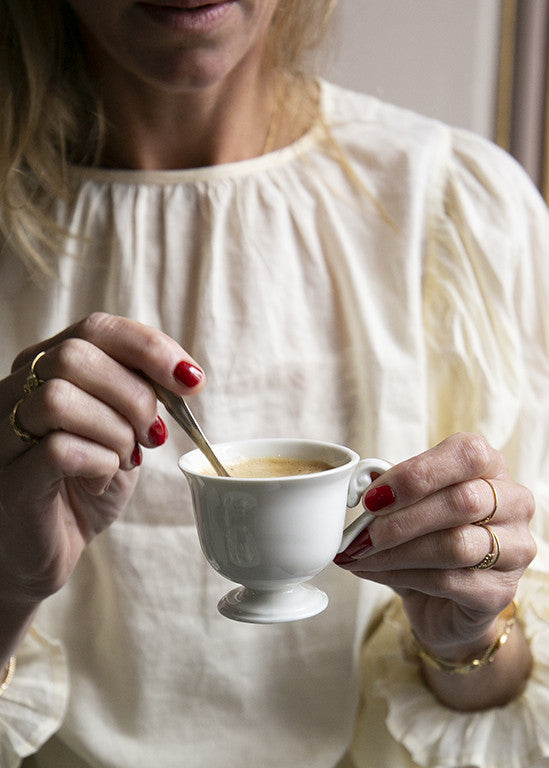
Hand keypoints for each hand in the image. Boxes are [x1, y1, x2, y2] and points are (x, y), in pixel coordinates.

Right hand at [0, 313, 204, 612]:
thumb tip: (184, 375)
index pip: (96, 329)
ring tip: (124, 459)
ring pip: (60, 398)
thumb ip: (141, 396)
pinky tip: (99, 480)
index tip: (191, 381)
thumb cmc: (83, 484)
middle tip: (151, 435)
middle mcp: (15, 390)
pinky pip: (58, 450)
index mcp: (45, 369)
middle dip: (134, 396)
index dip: (150, 348)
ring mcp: (3, 434)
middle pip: (76, 356)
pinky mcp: (9, 478)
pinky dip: (98, 464)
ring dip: (114, 433)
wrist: (44, 549)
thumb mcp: (121, 431)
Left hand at [334, 433, 535, 659]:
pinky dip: (401, 576)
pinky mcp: (501, 592)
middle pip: (462, 502)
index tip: (373, 496)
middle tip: (360, 532)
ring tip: (359, 555)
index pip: (468, 455)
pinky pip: (448, 580)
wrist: (444, 602)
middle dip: (401, 518)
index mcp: (491, 467)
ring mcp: (515, 549)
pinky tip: (375, 572)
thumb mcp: (409, 504)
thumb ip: (392, 488)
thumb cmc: (428, 537)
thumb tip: (363, 481)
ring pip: (455, 545)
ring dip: (396, 551)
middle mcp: (514, 503)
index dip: (417, 474)